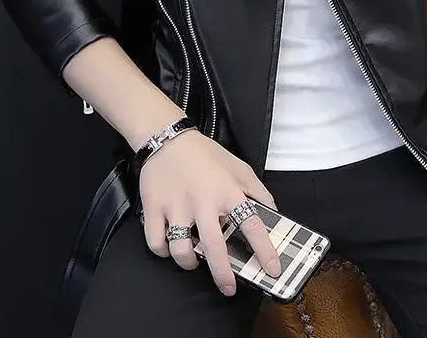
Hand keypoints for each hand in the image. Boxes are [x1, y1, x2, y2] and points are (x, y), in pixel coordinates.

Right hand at [137, 129, 282, 295]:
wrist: (168, 138)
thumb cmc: (206, 154)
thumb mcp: (239, 167)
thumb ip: (258, 190)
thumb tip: (272, 214)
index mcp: (228, 191)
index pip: (252, 224)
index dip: (264, 250)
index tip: (272, 270)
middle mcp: (203, 201)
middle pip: (214, 247)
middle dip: (223, 274)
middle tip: (229, 288)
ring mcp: (177, 207)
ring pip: (182, 250)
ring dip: (189, 263)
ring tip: (194, 262)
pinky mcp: (154, 209)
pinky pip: (157, 243)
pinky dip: (164, 252)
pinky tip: (171, 247)